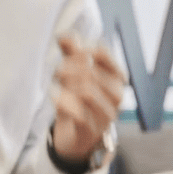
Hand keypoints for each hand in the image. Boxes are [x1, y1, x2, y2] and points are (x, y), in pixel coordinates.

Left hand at [50, 37, 125, 162]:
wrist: (77, 138)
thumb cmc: (81, 102)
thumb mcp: (76, 75)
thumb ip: (71, 53)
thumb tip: (63, 35)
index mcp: (117, 78)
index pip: (103, 54)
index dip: (82, 50)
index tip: (69, 54)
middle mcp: (116, 96)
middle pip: (91, 71)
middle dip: (69, 67)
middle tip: (58, 71)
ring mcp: (106, 115)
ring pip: (86, 91)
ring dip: (66, 85)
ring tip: (58, 85)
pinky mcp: (91, 131)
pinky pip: (78, 114)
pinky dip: (63, 103)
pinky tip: (55, 98)